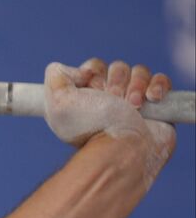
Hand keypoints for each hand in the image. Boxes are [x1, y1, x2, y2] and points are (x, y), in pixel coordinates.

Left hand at [43, 58, 175, 182]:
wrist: (124, 150)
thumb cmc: (92, 127)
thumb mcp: (58, 102)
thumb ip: (56, 78)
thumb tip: (71, 69)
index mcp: (85, 99)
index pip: (93, 68)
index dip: (94, 72)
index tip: (91, 88)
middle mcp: (108, 100)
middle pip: (117, 67)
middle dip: (116, 80)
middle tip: (112, 99)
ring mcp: (134, 102)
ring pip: (139, 71)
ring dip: (136, 84)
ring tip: (132, 105)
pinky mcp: (157, 106)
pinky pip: (161, 80)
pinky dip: (157, 85)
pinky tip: (151, 99)